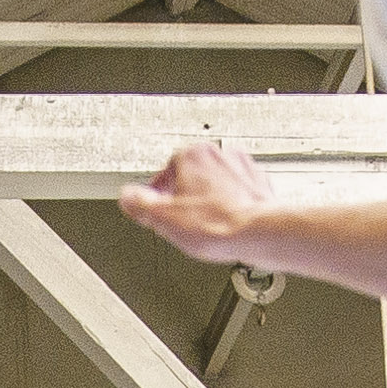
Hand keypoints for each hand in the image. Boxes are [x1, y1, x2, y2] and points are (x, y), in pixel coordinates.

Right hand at [116, 137, 278, 262]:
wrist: (258, 232)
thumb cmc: (217, 225)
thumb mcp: (162, 219)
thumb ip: (139, 204)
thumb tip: (128, 196)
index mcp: (191, 155)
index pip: (165, 173)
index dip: (160, 197)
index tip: (159, 212)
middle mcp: (218, 154)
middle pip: (191, 176)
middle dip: (185, 197)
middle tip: (183, 221)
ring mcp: (241, 167)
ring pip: (215, 183)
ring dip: (209, 200)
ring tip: (206, 224)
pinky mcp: (259, 182)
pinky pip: (237, 192)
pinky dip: (231, 205)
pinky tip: (227, 223)